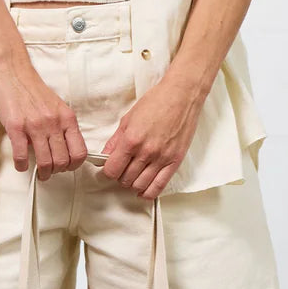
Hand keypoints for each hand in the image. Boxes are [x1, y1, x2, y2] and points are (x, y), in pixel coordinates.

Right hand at [0, 54, 87, 178]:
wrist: (13, 71)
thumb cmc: (33, 90)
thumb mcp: (56, 107)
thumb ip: (62, 126)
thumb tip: (65, 148)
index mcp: (66, 118)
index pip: (80, 151)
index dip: (75, 165)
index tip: (67, 167)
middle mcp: (53, 123)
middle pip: (63, 161)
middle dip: (57, 172)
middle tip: (51, 171)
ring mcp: (34, 125)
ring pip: (45, 162)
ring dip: (43, 173)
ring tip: (40, 173)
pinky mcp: (16, 127)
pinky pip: (22, 156)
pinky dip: (22, 166)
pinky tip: (21, 164)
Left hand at [99, 71, 206, 198]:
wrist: (182, 95)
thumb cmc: (156, 102)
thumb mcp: (128, 119)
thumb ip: (115, 141)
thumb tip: (105, 156)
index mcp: (131, 140)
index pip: (112, 170)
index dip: (108, 171)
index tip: (110, 167)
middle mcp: (146, 152)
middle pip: (125, 179)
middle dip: (120, 176)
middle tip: (123, 169)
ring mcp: (161, 159)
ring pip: (139, 185)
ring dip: (133, 184)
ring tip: (133, 175)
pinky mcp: (174, 162)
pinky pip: (158, 187)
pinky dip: (148, 193)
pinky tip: (143, 190)